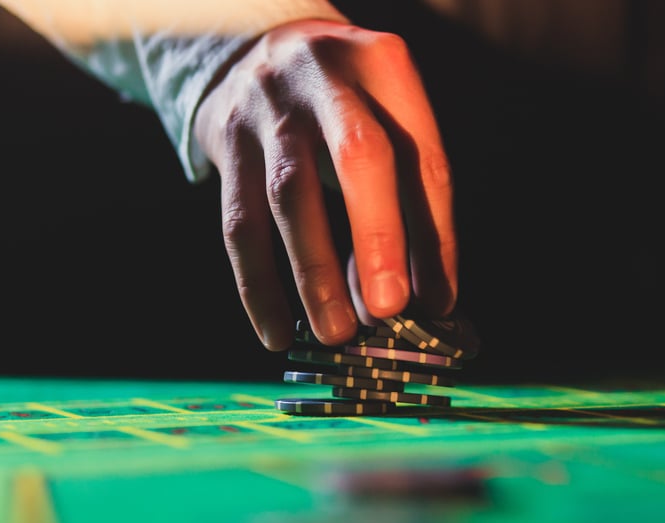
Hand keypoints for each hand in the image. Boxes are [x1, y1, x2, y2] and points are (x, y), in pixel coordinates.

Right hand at [193, 19, 456, 350]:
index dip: (434, 235)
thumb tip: (427, 299)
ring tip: (336, 333)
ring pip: (291, 195)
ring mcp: (270, 107)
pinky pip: (239, 222)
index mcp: (386, 67)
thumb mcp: (386, 120)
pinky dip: (258, 284)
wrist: (255, 48)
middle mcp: (327, 78)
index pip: (423, 158)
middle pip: (359, 158)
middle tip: (387, 309)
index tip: (438, 301)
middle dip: (378, 239)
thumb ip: (410, 198)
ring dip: (315, 272)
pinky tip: (277, 331)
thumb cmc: (344, 104)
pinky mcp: (227, 141)